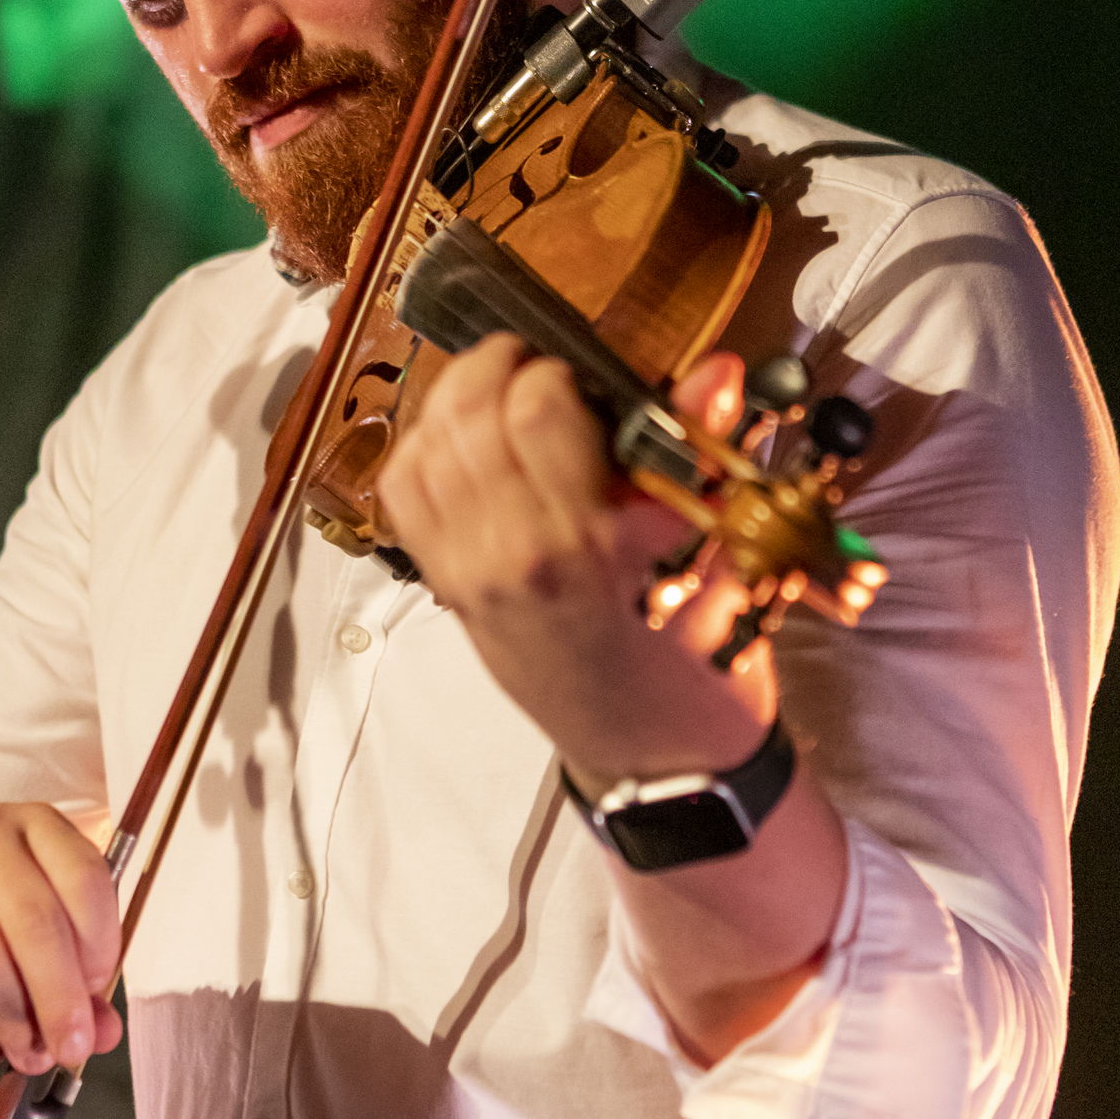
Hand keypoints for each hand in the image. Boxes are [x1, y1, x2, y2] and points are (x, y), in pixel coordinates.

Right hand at [0, 802, 122, 1075]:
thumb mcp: (43, 907)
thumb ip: (80, 968)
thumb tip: (103, 1034)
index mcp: (38, 825)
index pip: (84, 878)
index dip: (100, 943)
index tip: (98, 990)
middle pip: (34, 924)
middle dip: (59, 1000)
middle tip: (71, 1049)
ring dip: (13, 1023)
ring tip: (29, 1057)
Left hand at [377, 336, 771, 792]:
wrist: (653, 750)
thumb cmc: (694, 657)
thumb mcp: (715, 551)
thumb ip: (698, 451)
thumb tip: (713, 368)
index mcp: (586, 543)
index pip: (537, 410)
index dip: (559, 372)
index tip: (585, 379)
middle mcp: (513, 554)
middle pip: (469, 415)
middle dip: (501, 369)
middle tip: (537, 371)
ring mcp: (468, 573)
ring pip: (426, 446)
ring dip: (458, 403)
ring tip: (500, 397)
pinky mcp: (445, 587)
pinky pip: (404, 494)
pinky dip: (423, 450)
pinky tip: (463, 442)